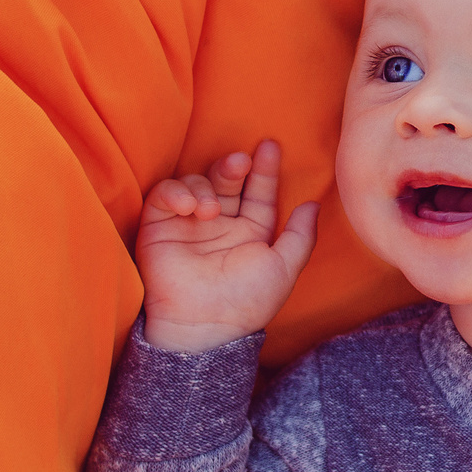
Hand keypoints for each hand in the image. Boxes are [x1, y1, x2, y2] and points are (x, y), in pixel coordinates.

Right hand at [138, 139, 320, 353]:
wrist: (202, 325)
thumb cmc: (245, 301)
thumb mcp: (283, 268)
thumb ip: (301, 236)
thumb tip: (313, 204)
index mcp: (250, 233)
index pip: (259, 193)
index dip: (265, 170)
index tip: (270, 146)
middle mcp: (220, 225)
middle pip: (227, 180)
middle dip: (234, 166)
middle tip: (241, 162)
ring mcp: (188, 225)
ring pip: (197, 182)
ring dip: (206, 186)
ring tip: (210, 211)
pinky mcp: (158, 227)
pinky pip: (164, 195)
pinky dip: (176, 192)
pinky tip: (189, 207)